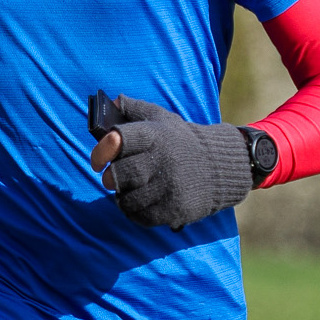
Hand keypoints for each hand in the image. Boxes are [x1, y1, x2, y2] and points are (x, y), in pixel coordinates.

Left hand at [91, 96, 252, 230]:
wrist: (221, 167)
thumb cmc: (182, 142)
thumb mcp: (162, 118)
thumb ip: (135, 109)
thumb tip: (112, 102)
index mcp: (155, 135)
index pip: (118, 140)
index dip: (101, 151)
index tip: (97, 161)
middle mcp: (162, 160)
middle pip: (119, 175)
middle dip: (111, 178)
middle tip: (114, 178)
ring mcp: (170, 186)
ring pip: (127, 200)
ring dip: (122, 198)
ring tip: (130, 190)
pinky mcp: (175, 208)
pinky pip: (141, 216)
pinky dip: (135, 213)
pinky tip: (142, 203)